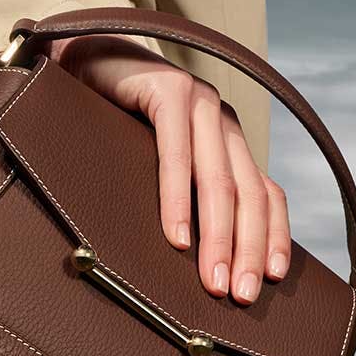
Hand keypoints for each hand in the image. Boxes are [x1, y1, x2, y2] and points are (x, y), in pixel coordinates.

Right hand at [48, 34, 290, 302]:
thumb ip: (188, 193)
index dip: (273, 237)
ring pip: (218, 181)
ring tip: (211, 279)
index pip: (266, 194)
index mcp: (229, 141)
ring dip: (217, 236)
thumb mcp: (162, 163)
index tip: (269, 280)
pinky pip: (177, 156)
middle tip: (239, 295)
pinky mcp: (168, 94)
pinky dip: (176, 201)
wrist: (81, 59)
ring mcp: (199, 104)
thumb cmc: (116, 123)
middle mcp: (222, 121)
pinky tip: (175, 237)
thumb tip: (204, 255)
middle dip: (247, 250)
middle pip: (249, 195)